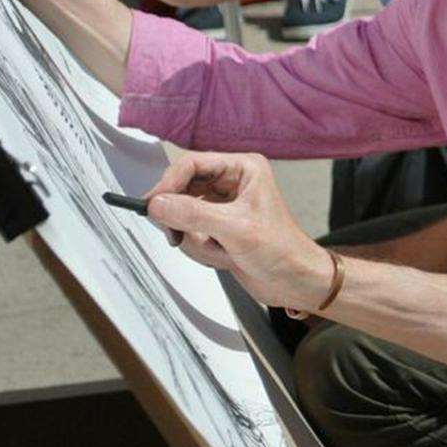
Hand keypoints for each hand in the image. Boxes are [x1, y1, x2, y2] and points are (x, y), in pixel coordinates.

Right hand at [145, 152, 333, 310]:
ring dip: (196, 239)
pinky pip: (190, 235)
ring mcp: (224, 207)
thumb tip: (158, 204)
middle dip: (183, 217)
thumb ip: (193, 214)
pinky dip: (201, 250)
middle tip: (177, 233)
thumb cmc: (282, 250)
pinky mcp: (218, 229)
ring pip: (183, 216)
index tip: (152, 204)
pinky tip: (223, 257)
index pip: (192, 163)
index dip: (169, 183)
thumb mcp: (234, 229)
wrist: (294, 282)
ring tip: (220, 250)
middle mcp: (232, 183)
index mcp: (243, 169)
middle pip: (183, 189)